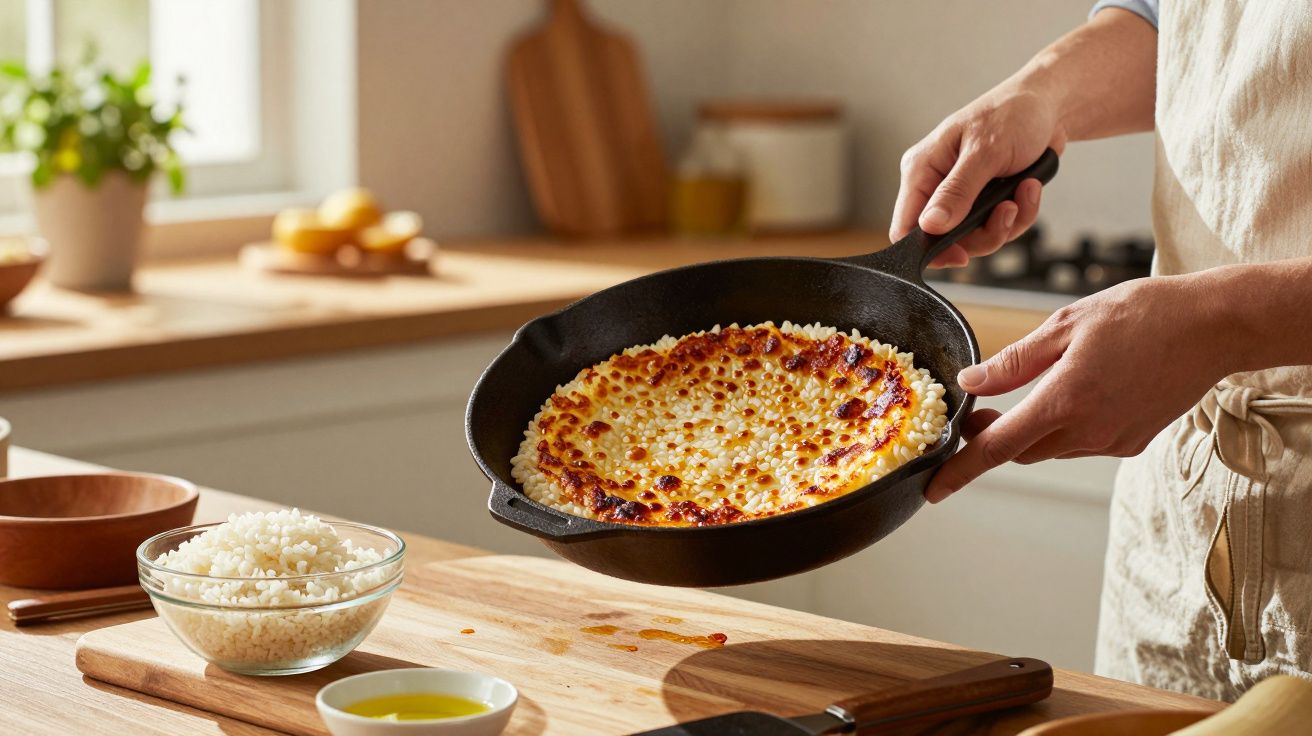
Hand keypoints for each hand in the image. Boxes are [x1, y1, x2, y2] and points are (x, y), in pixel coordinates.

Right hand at [891, 84, 1065, 267]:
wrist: (1049, 107)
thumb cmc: (1012, 114)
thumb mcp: (985, 152)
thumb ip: (957, 191)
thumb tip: (931, 224)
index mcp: (922, 168)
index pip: (905, 226)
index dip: (928, 248)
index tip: (961, 254)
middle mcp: (936, 185)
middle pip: (944, 239)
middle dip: (983, 233)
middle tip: (1008, 211)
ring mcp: (961, 195)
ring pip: (975, 238)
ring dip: (1007, 223)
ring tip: (1025, 191)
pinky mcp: (985, 201)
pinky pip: (997, 227)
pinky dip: (1020, 214)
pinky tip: (1030, 188)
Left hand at [925, 276, 1229, 502]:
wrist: (1215, 327)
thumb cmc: (1143, 315)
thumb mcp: (1066, 325)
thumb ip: (1015, 361)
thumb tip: (972, 382)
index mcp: (1064, 401)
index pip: (997, 448)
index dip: (961, 470)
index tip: (934, 489)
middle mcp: (1088, 431)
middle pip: (1022, 450)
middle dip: (994, 438)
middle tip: (976, 412)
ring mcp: (1114, 440)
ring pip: (1052, 448)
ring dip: (1031, 431)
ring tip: (1025, 395)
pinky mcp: (1133, 441)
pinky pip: (1084, 442)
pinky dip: (1067, 426)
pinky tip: (1076, 392)